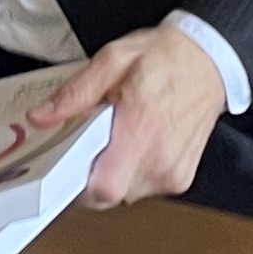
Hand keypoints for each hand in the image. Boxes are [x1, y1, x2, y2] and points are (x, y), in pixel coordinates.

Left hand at [24, 23, 228, 208]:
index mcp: (140, 129)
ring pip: (125, 194)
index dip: (77, 184)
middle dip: (91, 174)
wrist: (210, 60)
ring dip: (113, 172)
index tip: (66, 165)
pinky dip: (132, 172)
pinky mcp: (181, 179)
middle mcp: (159, 157)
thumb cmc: (166, 58)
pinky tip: (137, 144)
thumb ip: (74, 93)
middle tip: (92, 143)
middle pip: (109, 195)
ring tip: (118, 138)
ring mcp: (173, 172)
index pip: (103, 188)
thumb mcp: (112, 60)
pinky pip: (144, 188)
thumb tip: (42, 116)